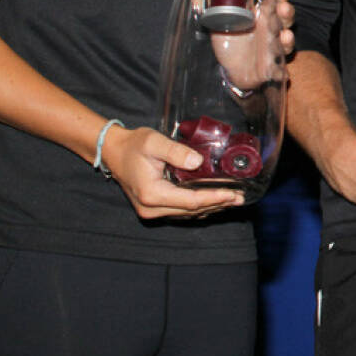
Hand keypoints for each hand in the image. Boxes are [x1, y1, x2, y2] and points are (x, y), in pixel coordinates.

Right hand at [103, 124, 246, 219]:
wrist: (114, 151)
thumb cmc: (133, 145)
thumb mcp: (153, 142)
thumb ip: (176, 151)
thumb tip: (198, 161)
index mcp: (152, 194)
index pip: (191, 201)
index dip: (214, 198)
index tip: (233, 194)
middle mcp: (151, 208)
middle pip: (192, 210)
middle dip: (218, 204)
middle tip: (240, 198)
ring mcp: (151, 211)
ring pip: (188, 213)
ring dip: (211, 206)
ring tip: (233, 200)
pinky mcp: (154, 208)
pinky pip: (181, 211)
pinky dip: (199, 206)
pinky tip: (214, 200)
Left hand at [209, 0, 296, 91]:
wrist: (232, 70)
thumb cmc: (230, 42)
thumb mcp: (219, 23)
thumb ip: (210, 8)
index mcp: (261, 16)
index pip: (274, 3)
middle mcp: (271, 30)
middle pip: (284, 19)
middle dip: (286, 12)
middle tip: (283, 8)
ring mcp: (274, 49)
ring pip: (286, 42)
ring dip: (288, 39)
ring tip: (285, 35)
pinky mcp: (272, 67)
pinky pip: (279, 71)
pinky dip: (281, 72)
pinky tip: (281, 73)